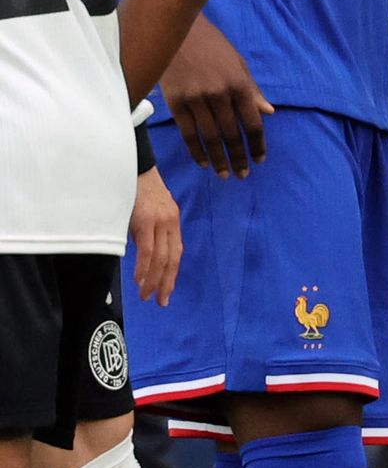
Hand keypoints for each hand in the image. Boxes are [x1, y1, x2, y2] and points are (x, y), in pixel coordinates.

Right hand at [128, 168, 180, 305]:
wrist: (133, 166)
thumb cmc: (136, 189)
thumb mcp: (147, 212)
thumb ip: (148, 231)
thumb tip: (142, 253)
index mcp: (173, 221)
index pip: (176, 253)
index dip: (172, 274)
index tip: (167, 291)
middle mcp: (170, 223)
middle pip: (172, 259)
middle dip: (166, 282)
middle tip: (160, 301)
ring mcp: (160, 222)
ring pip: (160, 258)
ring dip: (153, 279)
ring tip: (147, 295)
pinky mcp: (146, 220)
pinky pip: (147, 249)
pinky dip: (144, 267)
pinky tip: (140, 280)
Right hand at [157, 19, 267, 175]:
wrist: (178, 30)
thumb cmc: (213, 47)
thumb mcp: (239, 65)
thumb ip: (253, 91)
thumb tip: (268, 113)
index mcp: (240, 86)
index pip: (252, 123)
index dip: (257, 144)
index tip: (259, 159)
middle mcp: (220, 95)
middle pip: (232, 134)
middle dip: (238, 157)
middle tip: (243, 174)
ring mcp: (197, 99)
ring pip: (210, 137)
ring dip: (218, 159)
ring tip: (224, 174)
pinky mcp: (176, 101)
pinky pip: (188, 132)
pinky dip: (196, 150)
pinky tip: (203, 162)